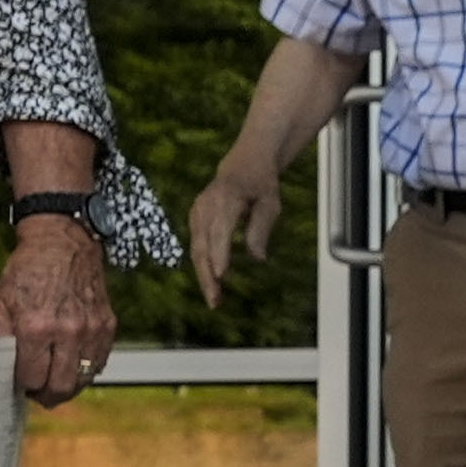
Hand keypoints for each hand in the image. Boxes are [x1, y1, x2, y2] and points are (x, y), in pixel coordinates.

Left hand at [0, 218, 117, 407]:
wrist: (62, 242)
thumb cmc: (27, 271)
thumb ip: (1, 340)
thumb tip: (5, 372)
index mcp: (35, 327)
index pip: (30, 378)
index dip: (22, 386)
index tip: (19, 384)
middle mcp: (66, 332)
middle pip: (59, 387)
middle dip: (45, 396)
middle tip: (37, 393)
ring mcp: (91, 330)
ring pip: (81, 380)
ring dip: (66, 387)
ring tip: (54, 381)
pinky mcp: (107, 325)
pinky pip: (99, 363)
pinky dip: (85, 371)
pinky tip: (72, 364)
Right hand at [184, 165, 278, 309]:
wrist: (242, 165)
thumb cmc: (260, 185)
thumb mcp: (270, 203)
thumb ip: (261, 229)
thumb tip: (258, 258)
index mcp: (226, 200)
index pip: (220, 232)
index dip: (220, 254)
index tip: (221, 276)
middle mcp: (205, 207)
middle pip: (203, 246)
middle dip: (208, 275)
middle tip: (215, 301)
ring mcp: (197, 213)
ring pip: (196, 250)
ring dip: (204, 275)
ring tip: (215, 300)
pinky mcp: (195, 220)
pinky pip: (197, 246)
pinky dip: (203, 266)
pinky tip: (213, 283)